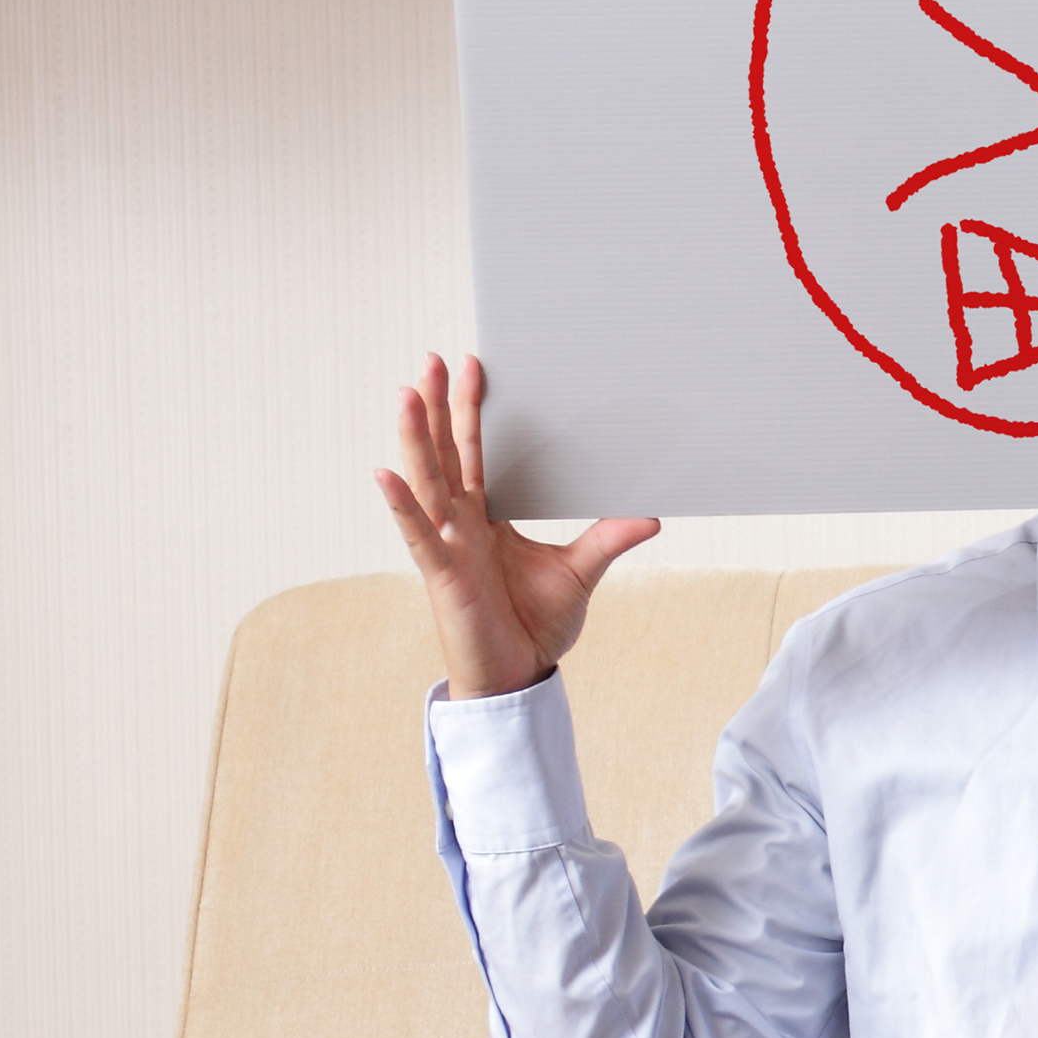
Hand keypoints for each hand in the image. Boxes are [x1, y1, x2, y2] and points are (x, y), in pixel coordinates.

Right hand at [375, 354, 656, 700]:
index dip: (471, 412)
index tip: (474, 368)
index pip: (474, 453)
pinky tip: (386, 474)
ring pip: (426, 484)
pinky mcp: (442, 576)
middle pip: (445, 454)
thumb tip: (650, 515)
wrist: (518, 677)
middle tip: (434, 359)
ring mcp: (446, 547)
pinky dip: (403, 506)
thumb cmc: (534, 627)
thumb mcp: (579, 573)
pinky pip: (418, 536)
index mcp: (486, 518)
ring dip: (416, 439)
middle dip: (439, 407)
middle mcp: (459, 525)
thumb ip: (608, 539)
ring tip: (409, 393)